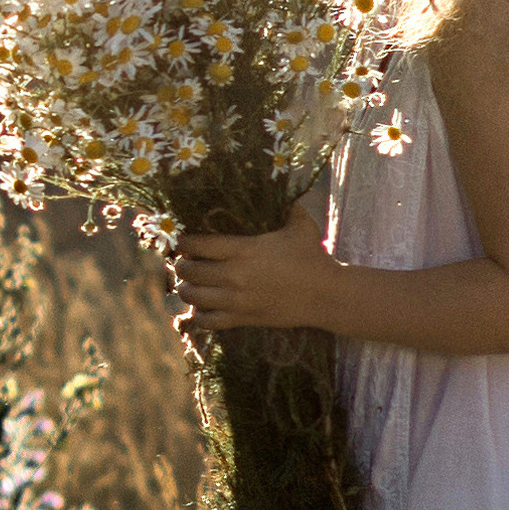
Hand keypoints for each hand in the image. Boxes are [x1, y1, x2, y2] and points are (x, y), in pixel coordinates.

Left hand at [173, 206, 334, 331]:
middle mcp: (235, 275)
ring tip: (188, 285)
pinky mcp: (243, 319)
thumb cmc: (313, 257)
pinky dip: (199, 316)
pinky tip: (200, 310)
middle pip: (190, 271)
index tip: (182, 241)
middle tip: (183, 263)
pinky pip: (208, 321)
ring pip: (193, 297)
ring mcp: (237, 300)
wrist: (326, 295)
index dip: (184, 243)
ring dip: (185, 290)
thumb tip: (285, 188)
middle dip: (181, 266)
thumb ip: (289, 206)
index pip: (198, 245)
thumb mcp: (300, 226)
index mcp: (244, 250)